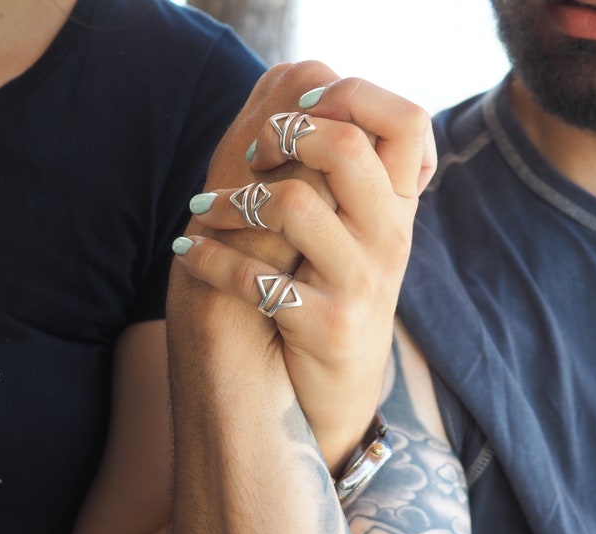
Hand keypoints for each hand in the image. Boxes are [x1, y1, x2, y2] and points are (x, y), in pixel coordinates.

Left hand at [170, 62, 435, 470]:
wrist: (342, 389)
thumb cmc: (336, 294)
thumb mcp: (356, 231)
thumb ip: (345, 169)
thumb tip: (311, 83)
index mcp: (397, 207)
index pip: (407, 120)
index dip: (352, 95)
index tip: (303, 109)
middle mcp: (390, 239)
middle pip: (347, 146)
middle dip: (283, 134)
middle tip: (251, 153)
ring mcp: (363, 284)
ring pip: (294, 205)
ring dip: (233, 202)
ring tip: (206, 211)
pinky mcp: (329, 327)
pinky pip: (258, 279)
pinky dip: (209, 259)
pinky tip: (188, 254)